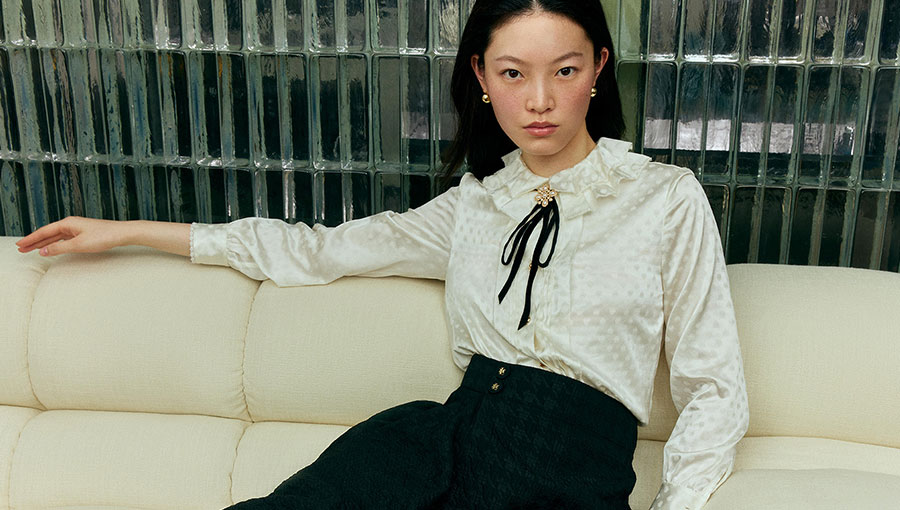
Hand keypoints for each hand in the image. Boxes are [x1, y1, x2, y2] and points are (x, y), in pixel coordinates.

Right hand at [15, 216, 130, 256]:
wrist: (122, 233)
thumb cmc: (104, 236)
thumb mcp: (79, 245)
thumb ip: (60, 248)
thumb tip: (43, 251)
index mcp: (67, 223)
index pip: (44, 232)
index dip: (31, 239)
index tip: (20, 244)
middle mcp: (70, 224)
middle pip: (47, 233)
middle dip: (33, 241)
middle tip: (21, 248)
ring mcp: (76, 229)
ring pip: (55, 236)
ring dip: (43, 243)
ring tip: (31, 249)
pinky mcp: (82, 234)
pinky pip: (63, 239)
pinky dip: (54, 243)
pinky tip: (51, 247)